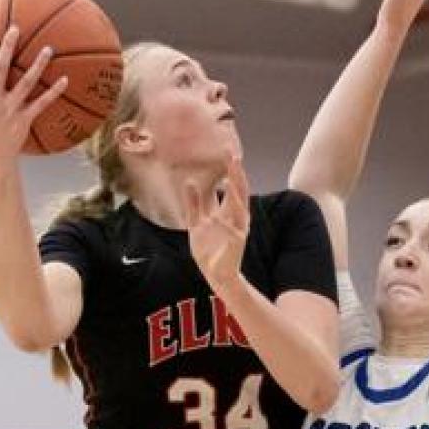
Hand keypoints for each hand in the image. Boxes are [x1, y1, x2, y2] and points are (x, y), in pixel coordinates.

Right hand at [0, 25, 67, 162]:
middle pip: (0, 68)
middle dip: (7, 46)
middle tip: (15, 28)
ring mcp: (11, 109)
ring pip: (26, 82)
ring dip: (38, 65)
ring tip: (48, 49)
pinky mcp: (25, 119)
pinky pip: (42, 103)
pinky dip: (54, 92)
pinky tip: (65, 79)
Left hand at [185, 156, 250, 291]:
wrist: (215, 274)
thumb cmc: (208, 248)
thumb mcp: (196, 222)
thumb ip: (194, 203)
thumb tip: (189, 182)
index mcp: (227, 212)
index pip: (232, 187)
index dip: (231, 171)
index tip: (228, 154)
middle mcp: (235, 217)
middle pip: (238, 192)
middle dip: (236, 175)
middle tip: (234, 157)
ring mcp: (237, 229)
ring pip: (239, 206)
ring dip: (236, 191)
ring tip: (233, 177)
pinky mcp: (237, 243)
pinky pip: (231, 231)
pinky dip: (225, 225)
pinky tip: (219, 218)